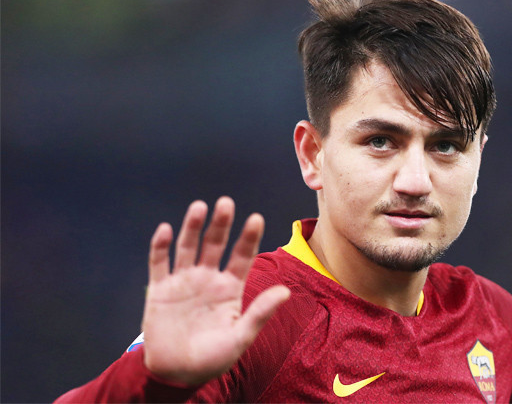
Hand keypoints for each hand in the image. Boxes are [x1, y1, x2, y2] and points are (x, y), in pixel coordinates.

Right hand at [141, 197, 289, 384]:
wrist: (177, 374)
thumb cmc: (213, 359)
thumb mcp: (240, 337)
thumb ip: (260, 313)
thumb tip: (286, 291)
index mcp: (230, 288)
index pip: (242, 256)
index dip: (248, 238)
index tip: (256, 218)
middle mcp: (208, 279)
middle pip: (215, 245)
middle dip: (221, 224)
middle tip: (226, 203)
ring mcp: (183, 282)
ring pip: (188, 247)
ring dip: (193, 227)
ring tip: (200, 207)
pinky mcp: (160, 290)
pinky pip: (159, 263)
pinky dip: (161, 246)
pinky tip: (167, 229)